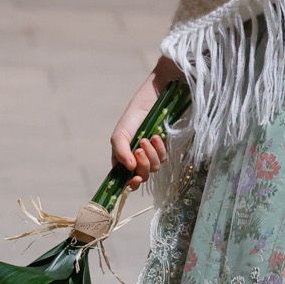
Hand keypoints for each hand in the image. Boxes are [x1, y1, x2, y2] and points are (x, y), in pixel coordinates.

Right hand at [109, 63, 175, 191]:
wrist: (155, 99)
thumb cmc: (134, 115)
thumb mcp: (121, 132)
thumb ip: (121, 151)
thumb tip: (129, 169)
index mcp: (123, 157)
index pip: (124, 178)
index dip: (129, 184)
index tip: (134, 178)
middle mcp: (136, 158)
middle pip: (141, 175)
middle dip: (143, 165)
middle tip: (140, 149)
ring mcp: (151, 154)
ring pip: (153, 168)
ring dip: (151, 155)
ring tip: (148, 138)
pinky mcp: (164, 148)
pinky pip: (164, 158)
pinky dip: (160, 149)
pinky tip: (157, 136)